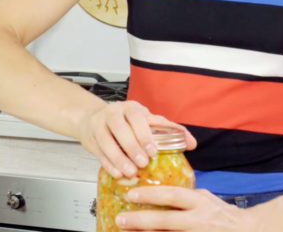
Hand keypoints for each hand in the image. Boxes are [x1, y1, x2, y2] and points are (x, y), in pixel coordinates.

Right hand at [78, 100, 196, 178]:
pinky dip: (108, 164)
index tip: (152, 150)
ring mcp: (99, 125)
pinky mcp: (90, 138)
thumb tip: (191, 143)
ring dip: (118, 157)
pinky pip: (98, 152)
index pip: (137, 118)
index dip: (144, 134)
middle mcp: (113, 113)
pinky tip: (117, 173)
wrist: (94, 119)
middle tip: (142, 163)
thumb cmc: (127, 121)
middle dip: (131, 147)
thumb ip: (169, 130)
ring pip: (106, 140)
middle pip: (119, 128)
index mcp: (131, 108)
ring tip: (130, 172)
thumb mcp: (147, 121)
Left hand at [115, 186, 260, 230]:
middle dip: (140, 221)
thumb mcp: (205, 198)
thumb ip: (185, 196)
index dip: (150, 195)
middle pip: (165, 221)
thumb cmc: (222, 215)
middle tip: (120, 219)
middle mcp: (199, 220)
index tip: (131, 194)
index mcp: (200, 202)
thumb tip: (156, 190)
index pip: (172, 195)